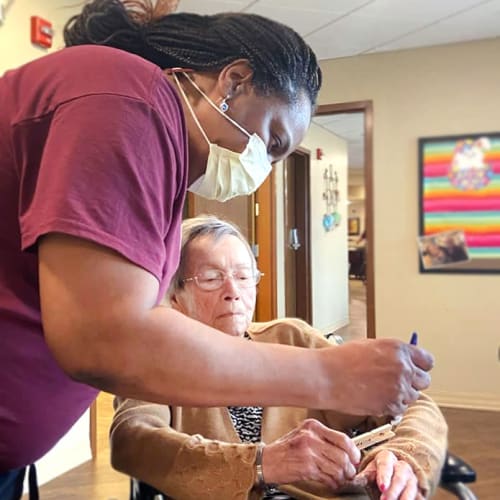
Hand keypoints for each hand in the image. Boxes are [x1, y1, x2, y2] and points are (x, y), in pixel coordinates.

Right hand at [262, 419, 360, 489]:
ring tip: (340, 480)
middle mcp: (311, 436)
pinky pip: (328, 477)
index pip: (342, 437)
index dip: (353, 451)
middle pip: (342, 454)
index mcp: (313, 426)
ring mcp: (309, 451)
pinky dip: (333, 483)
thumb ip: (322, 438)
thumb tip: (344, 449)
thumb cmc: (284, 449)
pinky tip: (331, 483)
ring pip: (337, 467)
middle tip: (350, 473)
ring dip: (342, 477)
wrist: (267, 461)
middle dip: (350, 467)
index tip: (356, 458)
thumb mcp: (303, 435)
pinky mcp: (307, 467)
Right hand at [318, 339, 433, 415]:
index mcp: (399, 349)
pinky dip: (391, 405)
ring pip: (413, 396)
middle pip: (424, 380)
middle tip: (396, 382)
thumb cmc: (342, 359)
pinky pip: (401, 408)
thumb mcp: (371, 346)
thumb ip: (392, 354)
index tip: (414, 369)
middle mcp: (403, 368)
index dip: (420, 366)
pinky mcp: (391, 405)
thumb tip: (406, 361)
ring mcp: (399, 387)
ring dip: (401, 394)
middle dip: (412, 382)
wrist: (327, 376)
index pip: (427, 361)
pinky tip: (375, 397)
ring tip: (380, 389)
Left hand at [355, 450, 423, 499]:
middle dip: (393, 491)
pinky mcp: (418, 489)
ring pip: (411, 488)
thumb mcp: (371, 470)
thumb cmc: (380, 470)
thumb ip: (364, 475)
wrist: (395, 470)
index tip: (381, 486)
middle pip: (399, 478)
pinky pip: (419, 496)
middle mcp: (402, 467)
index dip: (384, 476)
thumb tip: (354, 480)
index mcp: (387, 458)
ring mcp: (412, 478)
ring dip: (404, 498)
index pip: (385, 465)